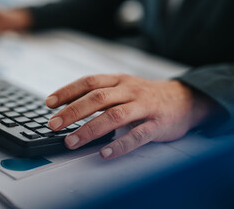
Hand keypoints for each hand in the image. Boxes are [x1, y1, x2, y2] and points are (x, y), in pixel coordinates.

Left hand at [46, 74, 214, 158]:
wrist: (184, 99)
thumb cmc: (146, 96)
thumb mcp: (123, 87)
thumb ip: (101, 95)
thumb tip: (68, 106)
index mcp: (119, 80)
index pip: (89, 82)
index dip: (68, 91)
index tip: (49, 103)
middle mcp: (130, 90)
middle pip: (97, 98)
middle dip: (73, 111)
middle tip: (54, 124)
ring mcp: (144, 107)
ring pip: (114, 116)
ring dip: (90, 129)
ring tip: (71, 141)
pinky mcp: (157, 124)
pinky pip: (137, 136)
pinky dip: (120, 145)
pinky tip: (104, 153)